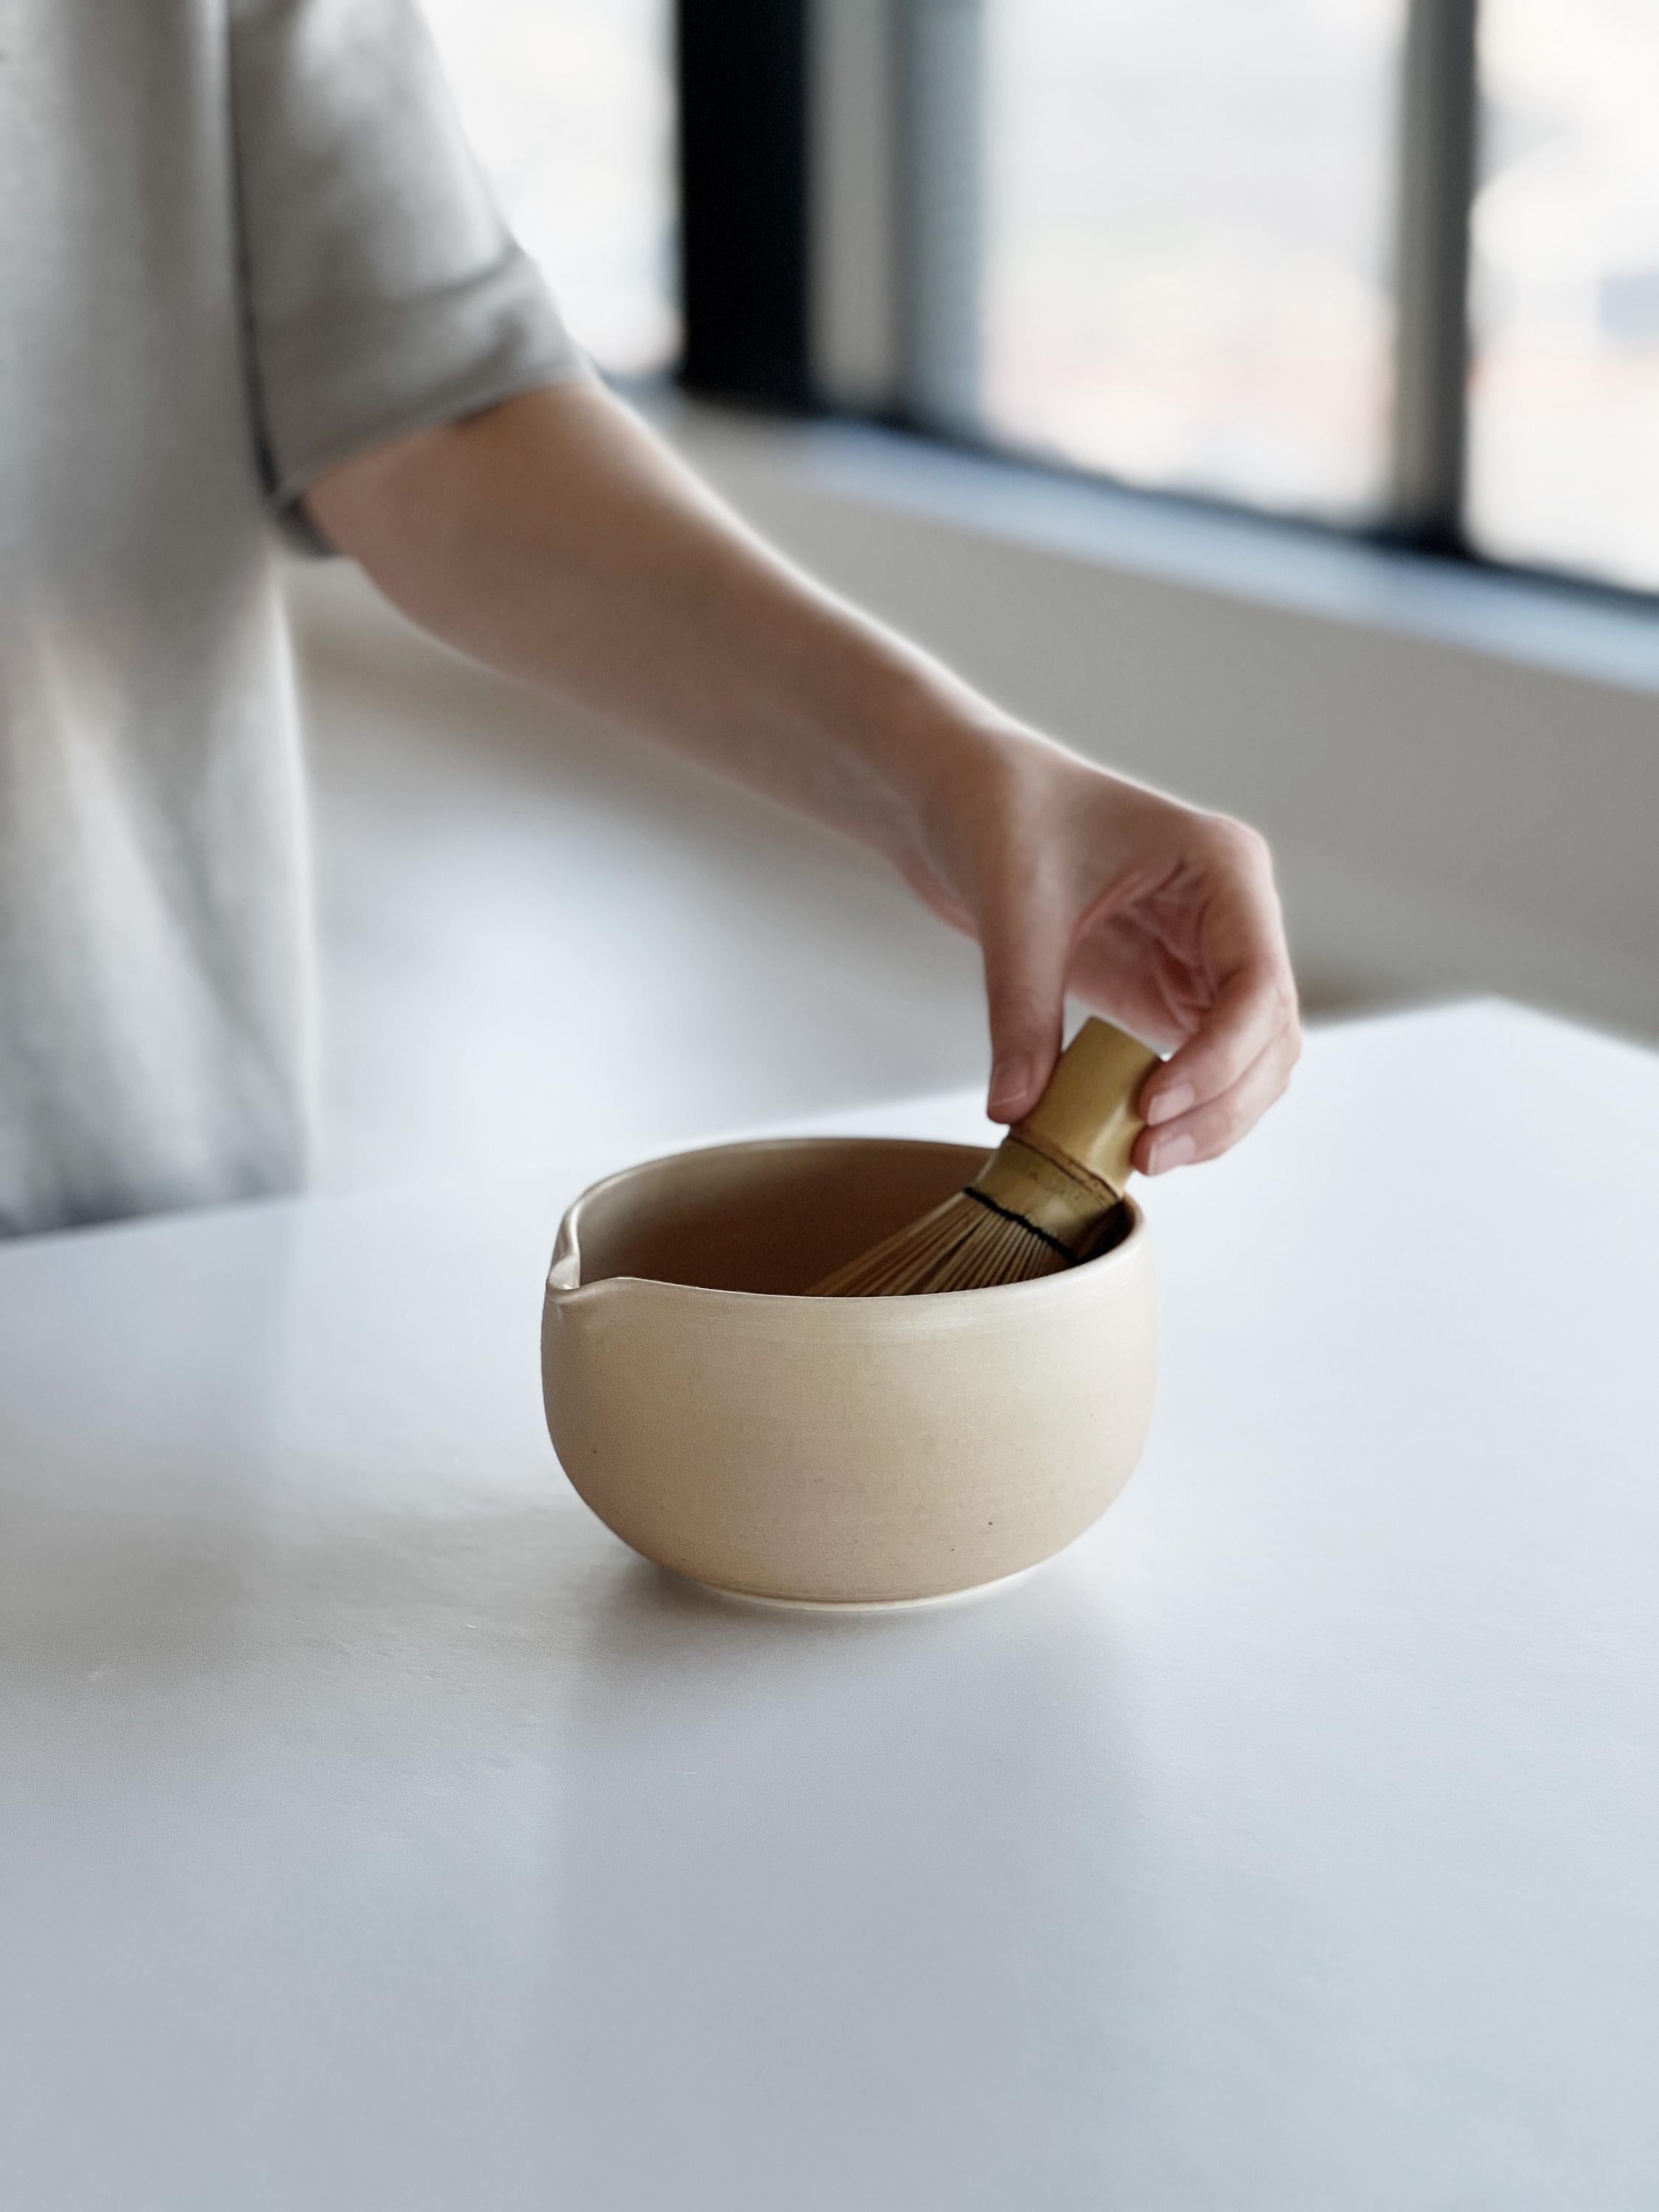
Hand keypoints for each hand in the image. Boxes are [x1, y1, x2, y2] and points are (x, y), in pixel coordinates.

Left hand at [905, 727, 1300, 1172]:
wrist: (965, 798)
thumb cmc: (1003, 814)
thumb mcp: (1013, 911)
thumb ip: (1020, 1013)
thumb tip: (1016, 1111)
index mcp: (1223, 868)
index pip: (1258, 982)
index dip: (1220, 1058)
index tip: (1154, 1105)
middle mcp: (1233, 916)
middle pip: (1270, 1035)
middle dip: (1223, 1103)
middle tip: (1149, 1154)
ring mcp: (1208, 957)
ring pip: (1251, 1061)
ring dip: (1213, 1116)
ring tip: (1142, 1155)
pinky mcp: (1169, 990)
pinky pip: (1202, 1064)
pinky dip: (1182, 1107)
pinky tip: (1133, 1135)